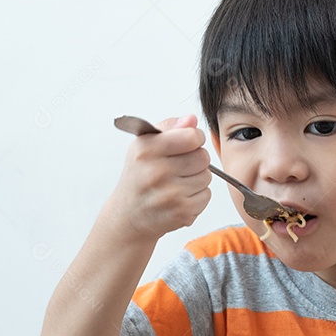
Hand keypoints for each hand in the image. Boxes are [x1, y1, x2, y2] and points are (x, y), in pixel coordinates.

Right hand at [104, 114, 211, 240]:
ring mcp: (170, 194)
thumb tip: (191, 120)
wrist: (128, 215)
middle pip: (203, 157)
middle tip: (180, 166)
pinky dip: (197, 196)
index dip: (194, 138)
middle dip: (196, 159)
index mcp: (147, 150)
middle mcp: (156, 172)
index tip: (188, 143)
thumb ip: (169, 127)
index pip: (192, 137)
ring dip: (197, 178)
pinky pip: (206, 195)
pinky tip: (180, 196)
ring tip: (177, 182)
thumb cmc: (139, 176)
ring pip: (206, 176)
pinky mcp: (181, 212)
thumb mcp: (145, 145)